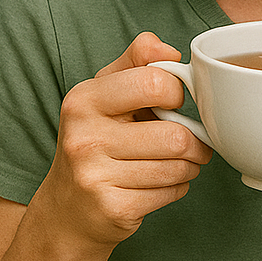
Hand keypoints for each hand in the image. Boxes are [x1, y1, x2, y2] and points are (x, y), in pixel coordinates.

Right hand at [31, 32, 212, 251]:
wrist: (67, 209)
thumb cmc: (95, 141)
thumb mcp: (104, 93)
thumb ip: (137, 61)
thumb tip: (171, 51)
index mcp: (83, 100)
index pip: (155, 83)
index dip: (176, 92)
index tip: (173, 102)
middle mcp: (84, 137)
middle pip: (175, 136)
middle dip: (194, 141)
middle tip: (189, 141)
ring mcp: (95, 176)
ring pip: (178, 166)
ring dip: (189, 165)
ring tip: (175, 162)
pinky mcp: (113, 208)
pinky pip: (172, 192)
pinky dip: (176, 187)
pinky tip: (158, 184)